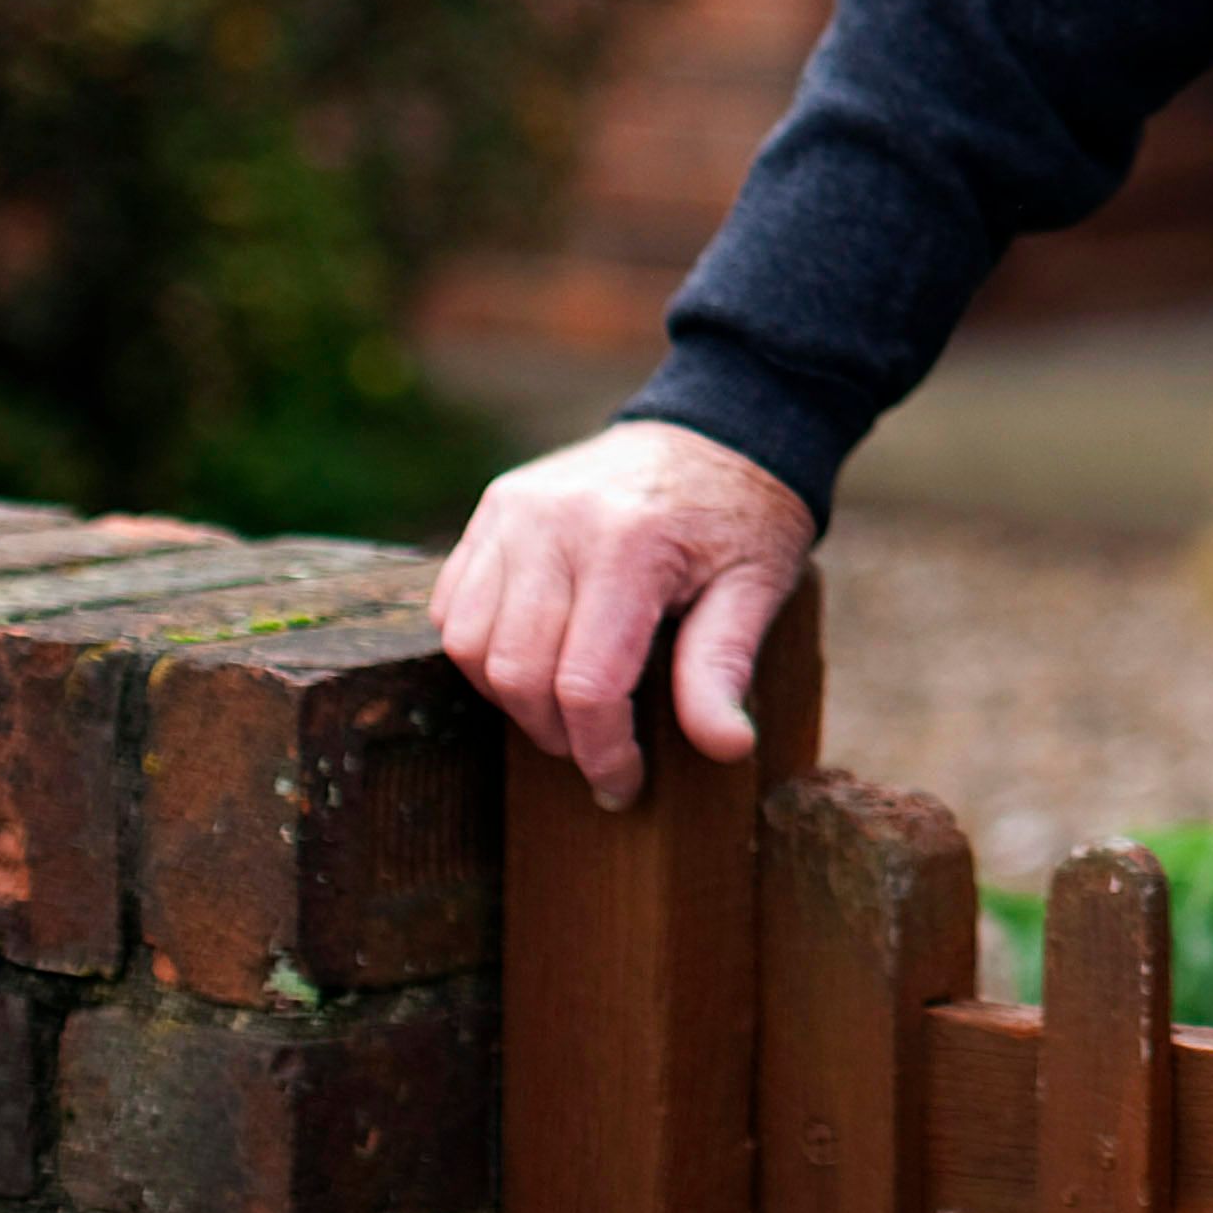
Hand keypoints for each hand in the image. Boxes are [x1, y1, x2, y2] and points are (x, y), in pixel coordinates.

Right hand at [431, 419, 815, 811]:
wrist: (718, 428)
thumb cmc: (743, 517)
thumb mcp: (758, 586)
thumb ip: (725, 666)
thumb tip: (726, 747)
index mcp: (629, 542)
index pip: (587, 683)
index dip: (601, 751)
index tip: (624, 784)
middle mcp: (555, 522)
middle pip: (517, 671)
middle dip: (554, 733)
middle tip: (598, 750)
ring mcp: (515, 510)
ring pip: (469, 643)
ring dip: (510, 696)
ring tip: (567, 708)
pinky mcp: (494, 508)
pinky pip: (454, 603)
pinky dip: (482, 650)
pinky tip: (535, 659)